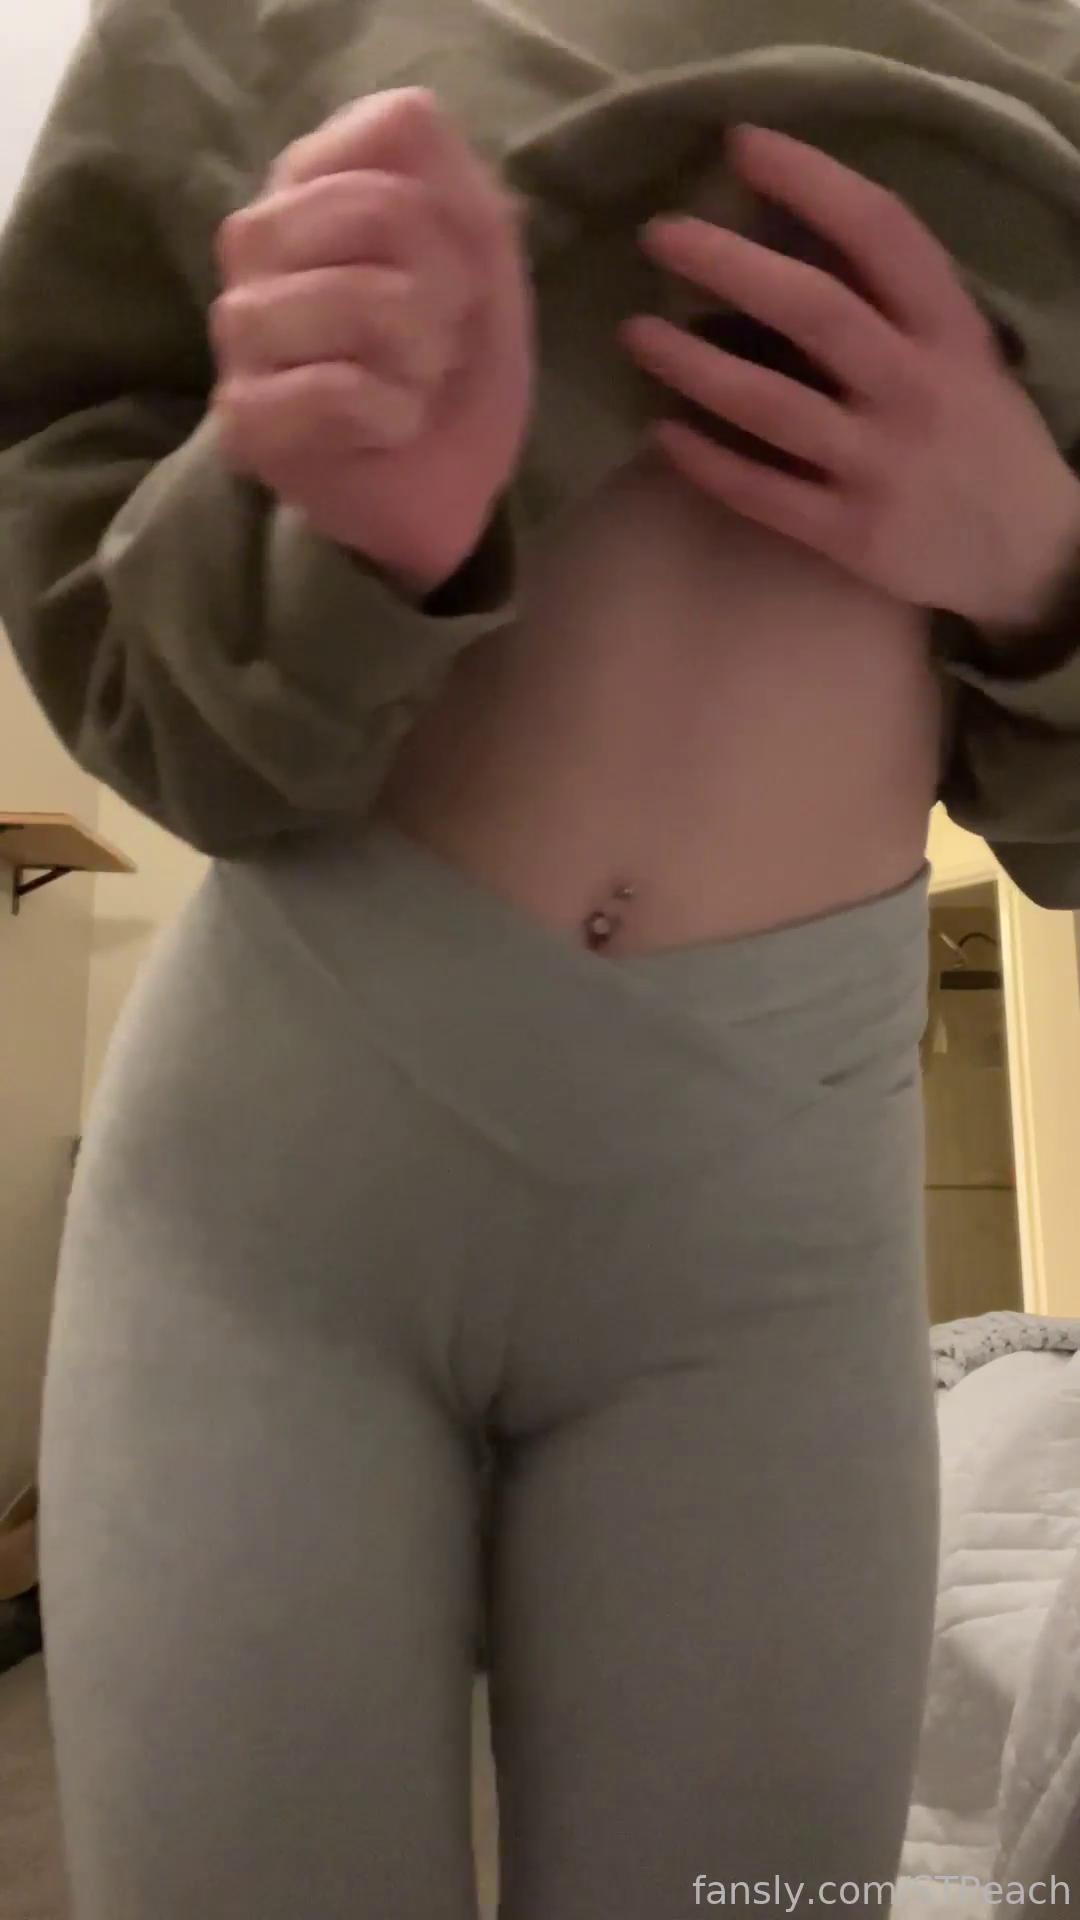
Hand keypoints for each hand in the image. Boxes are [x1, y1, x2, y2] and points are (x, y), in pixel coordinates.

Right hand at [212, 89, 533, 592]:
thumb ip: (456, 178)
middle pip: (384, 210)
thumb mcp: (486, 259)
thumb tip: (410, 124)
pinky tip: (388, 429)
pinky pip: (337, 389)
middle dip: (447, 290)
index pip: (397, 128)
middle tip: (437, 344)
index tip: (456, 275)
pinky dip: (393, 416)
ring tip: (412, 386)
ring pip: (358, 299)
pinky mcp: (242, 413)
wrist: (449, 487)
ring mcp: (240, 325)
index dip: (460, 210)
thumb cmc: (457, 366)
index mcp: (313, 183)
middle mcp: (257, 238)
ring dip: (422, 359)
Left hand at [622, 126, 1079, 630]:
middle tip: (660, 236)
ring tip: (635, 333)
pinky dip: (708, 461)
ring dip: (694, 365)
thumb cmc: (977, 434)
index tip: (743, 146)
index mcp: (947, 329)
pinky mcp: (850, 534)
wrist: (1028, 551)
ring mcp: (879, 465)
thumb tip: (785, 233)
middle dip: (729, 264)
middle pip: (812, 310)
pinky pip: (762, 492)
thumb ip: (890, 304)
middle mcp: (914, 388)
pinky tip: (662, 431)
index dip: (811, 181)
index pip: (881, 232)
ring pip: (771, 405)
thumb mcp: (960, 353)